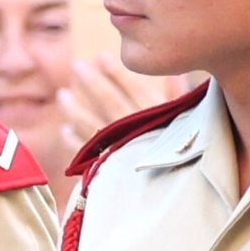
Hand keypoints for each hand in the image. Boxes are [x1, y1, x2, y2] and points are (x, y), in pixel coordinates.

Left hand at [58, 53, 196, 160]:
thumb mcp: (187, 124)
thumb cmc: (185, 155)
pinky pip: (86, 152)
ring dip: (74, 109)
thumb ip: (179, 100)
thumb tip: (175, 73)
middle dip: (91, 81)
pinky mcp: (107, 168)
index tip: (101, 56)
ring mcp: (118, 148)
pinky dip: (75, 142)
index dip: (116, 72)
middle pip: (108, 100)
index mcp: (155, 116)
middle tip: (76, 65)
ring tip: (62, 96)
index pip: (133, 86)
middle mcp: (134, 129)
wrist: (171, 194)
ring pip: (91, 124)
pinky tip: (66, 132)